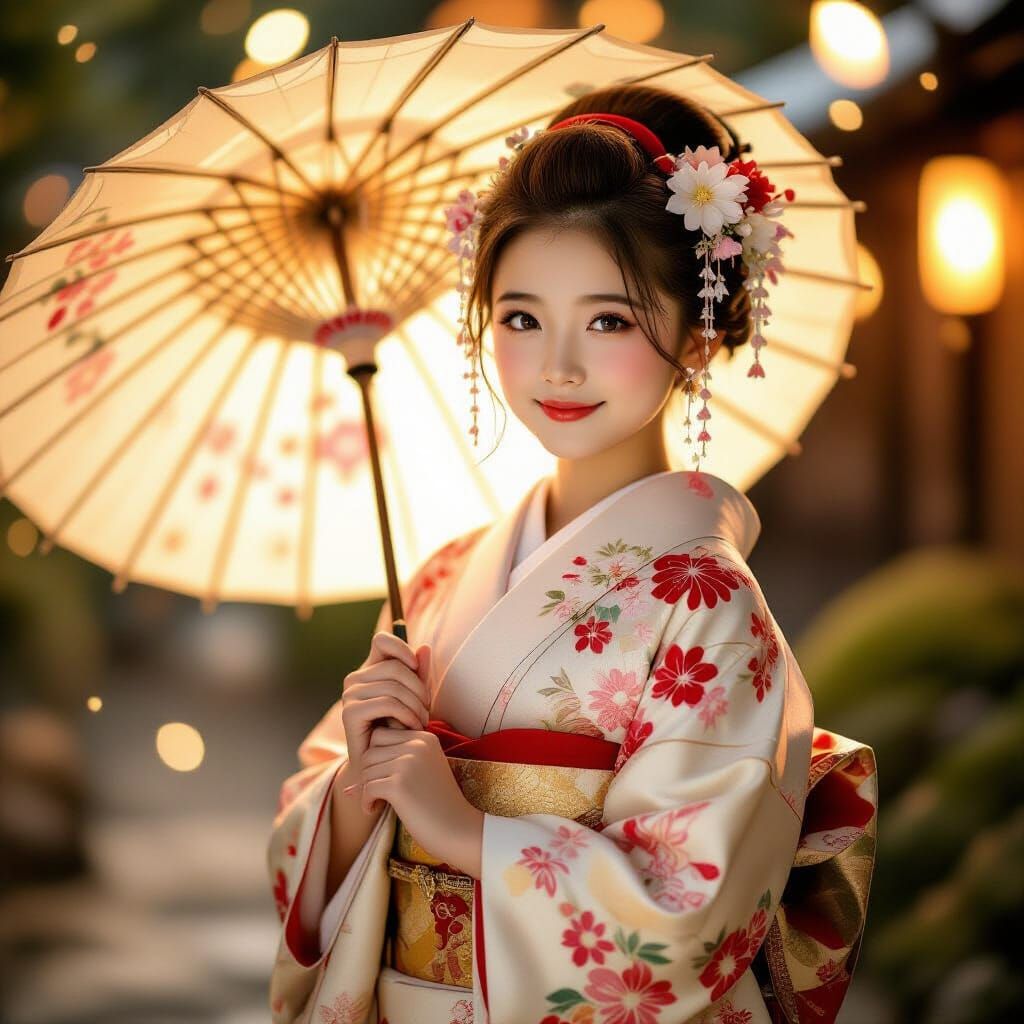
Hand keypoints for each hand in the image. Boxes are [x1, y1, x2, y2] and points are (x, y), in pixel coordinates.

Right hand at [340, 634, 431, 782]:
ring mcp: (350, 694)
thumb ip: (420, 674)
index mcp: (370, 669)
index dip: (401, 648)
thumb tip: (425, 648)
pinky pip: (387, 703)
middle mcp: (356, 678)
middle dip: (419, 688)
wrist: (383, 765)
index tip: (417, 667)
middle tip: (428, 710)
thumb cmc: (401, 729)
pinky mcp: (350, 712)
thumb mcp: (415, 698)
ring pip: (394, 686)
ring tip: (423, 721)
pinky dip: (407, 715)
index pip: (381, 640)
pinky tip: (412, 727)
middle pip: (395, 667)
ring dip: (416, 705)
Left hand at [345, 726, 483, 875]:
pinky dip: (366, 802)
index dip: (376, 757)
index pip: (382, 734)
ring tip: (378, 802)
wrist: (459, 828)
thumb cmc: (439, 803)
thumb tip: (348, 777)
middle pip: (370, 749)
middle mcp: (417, 744)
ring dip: (366, 789)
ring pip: (366, 769)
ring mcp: (408, 762)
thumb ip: (394, 762)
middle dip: (368, 772)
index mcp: (425, 737)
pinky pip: (367, 787)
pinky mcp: (399, 784)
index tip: (381, 777)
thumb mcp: (421, 772)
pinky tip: (376, 809)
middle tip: (376, 791)